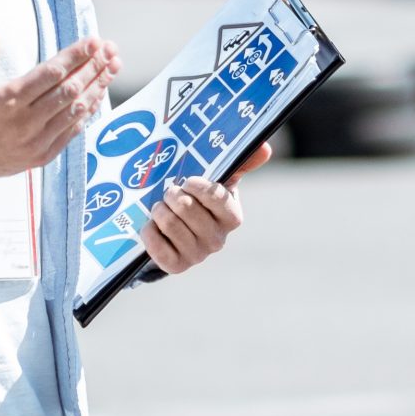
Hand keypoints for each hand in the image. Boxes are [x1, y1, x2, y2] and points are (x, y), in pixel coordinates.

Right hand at [0, 29, 120, 195]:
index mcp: (9, 99)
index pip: (52, 72)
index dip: (76, 55)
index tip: (94, 41)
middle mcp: (26, 122)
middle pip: (70, 90)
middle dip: (94, 67)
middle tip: (112, 50)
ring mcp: (35, 142)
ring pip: (75, 111)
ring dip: (96, 88)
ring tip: (112, 68)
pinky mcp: (40, 156)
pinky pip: (70, 133)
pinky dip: (87, 113)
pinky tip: (97, 96)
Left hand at [141, 139, 272, 273]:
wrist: (181, 229)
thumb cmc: (202, 200)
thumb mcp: (221, 180)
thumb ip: (242, 163)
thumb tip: (265, 149)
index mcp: (232, 217)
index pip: (215, 196)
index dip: (196, 186)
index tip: (188, 180)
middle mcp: (218, 240)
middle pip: (186, 208)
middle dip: (172, 194)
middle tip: (170, 192)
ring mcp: (197, 255)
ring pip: (169, 223)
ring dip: (159, 210)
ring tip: (161, 207)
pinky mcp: (177, 266)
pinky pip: (157, 246)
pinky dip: (149, 231)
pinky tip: (152, 225)